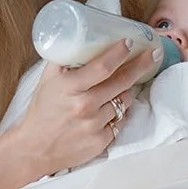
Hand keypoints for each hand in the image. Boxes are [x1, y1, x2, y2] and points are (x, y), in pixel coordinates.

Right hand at [17, 39, 158, 175]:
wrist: (35, 149)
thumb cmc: (42, 111)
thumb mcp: (47, 80)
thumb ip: (64, 60)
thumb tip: (81, 39)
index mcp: (70, 87)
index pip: (103, 66)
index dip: (120, 53)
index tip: (130, 42)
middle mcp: (85, 106)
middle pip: (123, 82)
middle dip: (141, 65)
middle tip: (152, 55)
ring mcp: (95, 125)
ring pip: (125, 101)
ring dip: (125, 92)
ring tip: (117, 89)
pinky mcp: (101, 142)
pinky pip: (120, 122)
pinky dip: (117, 114)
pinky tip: (107, 111)